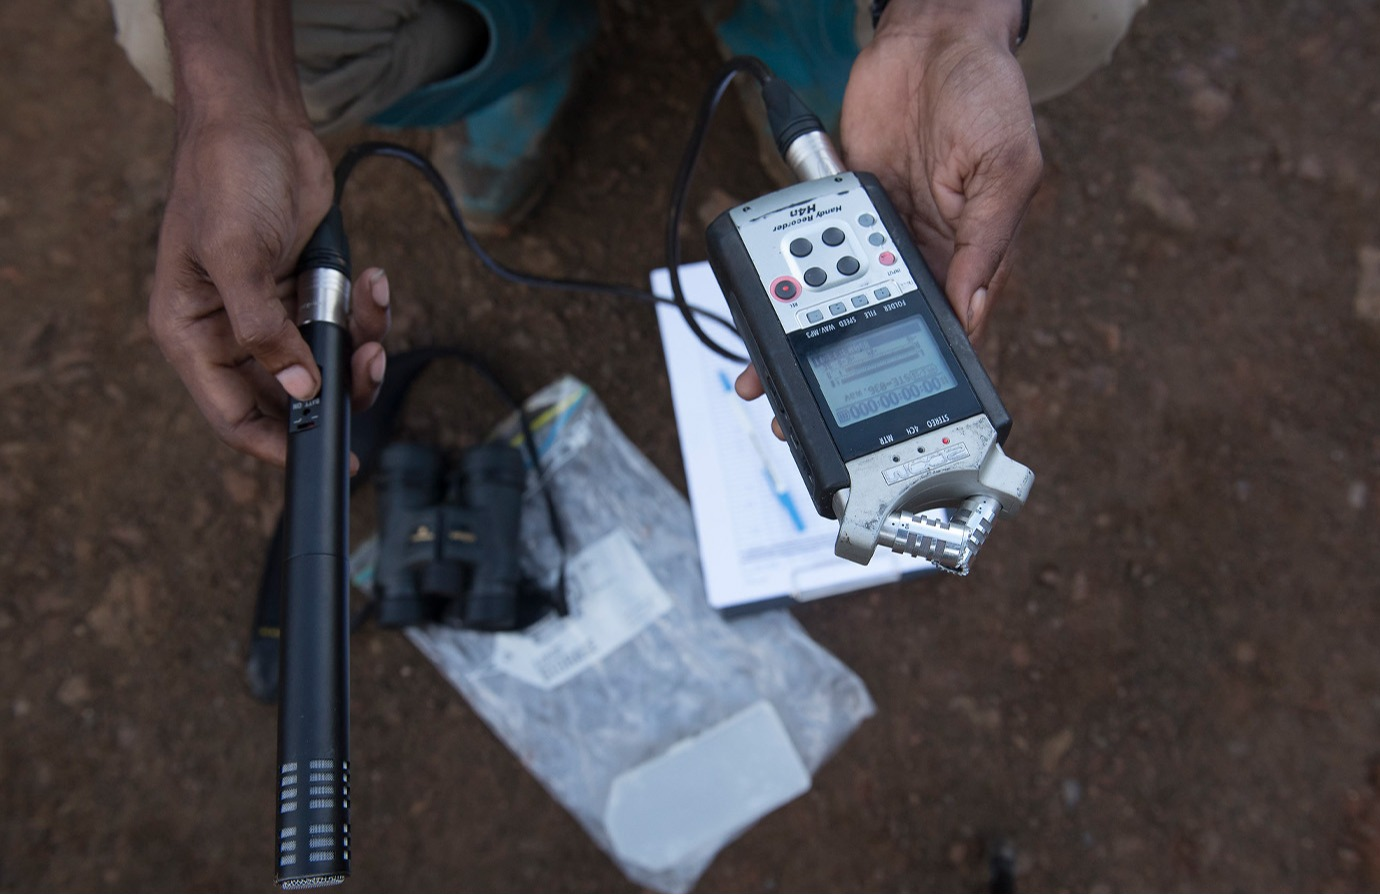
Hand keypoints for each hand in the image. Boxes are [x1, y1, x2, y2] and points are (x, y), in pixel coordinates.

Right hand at [148, 113, 389, 465]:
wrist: (259, 121)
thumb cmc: (228, 178)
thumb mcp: (237, 256)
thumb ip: (264, 330)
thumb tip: (300, 389)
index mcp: (192, 333)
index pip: (233, 414)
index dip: (276, 444)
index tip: (325, 455)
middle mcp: (230, 332)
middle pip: (290, 397)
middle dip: (336, 389)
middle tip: (369, 366)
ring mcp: (273, 313)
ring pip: (327, 364)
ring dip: (360, 348)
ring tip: (373, 315)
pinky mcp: (307, 292)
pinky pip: (345, 325)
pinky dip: (367, 312)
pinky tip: (374, 279)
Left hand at [737, 0, 1040, 428]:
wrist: (931, 37)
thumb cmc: (987, 95)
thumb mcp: (1007, 169)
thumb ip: (986, 243)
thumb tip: (970, 309)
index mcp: (971, 257)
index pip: (948, 332)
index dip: (918, 376)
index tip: (885, 417)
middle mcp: (922, 256)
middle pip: (879, 329)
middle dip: (840, 373)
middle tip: (798, 414)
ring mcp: (879, 236)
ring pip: (837, 303)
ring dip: (800, 339)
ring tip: (762, 379)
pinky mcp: (845, 210)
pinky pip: (811, 255)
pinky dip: (784, 284)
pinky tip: (758, 313)